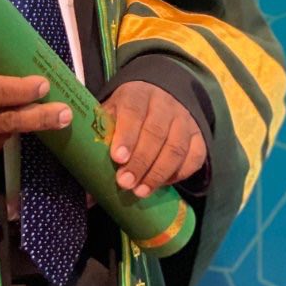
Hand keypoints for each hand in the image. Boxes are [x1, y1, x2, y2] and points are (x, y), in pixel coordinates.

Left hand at [104, 81, 206, 197]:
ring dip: (158, 173)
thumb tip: (86, 190)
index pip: (133, 111)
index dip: (126, 135)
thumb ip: (99, 140)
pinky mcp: (199, 135)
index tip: (118, 158)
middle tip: (125, 183)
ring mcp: (184, 119)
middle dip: (140, 161)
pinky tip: (163, 184)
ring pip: (176, 147)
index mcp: (137, 93)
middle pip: (155, 133)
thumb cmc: (128, 111)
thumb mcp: (112, 114)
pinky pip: (195, 157)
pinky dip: (179, 174)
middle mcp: (164, 103)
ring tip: (141, 191)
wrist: (161, 94)